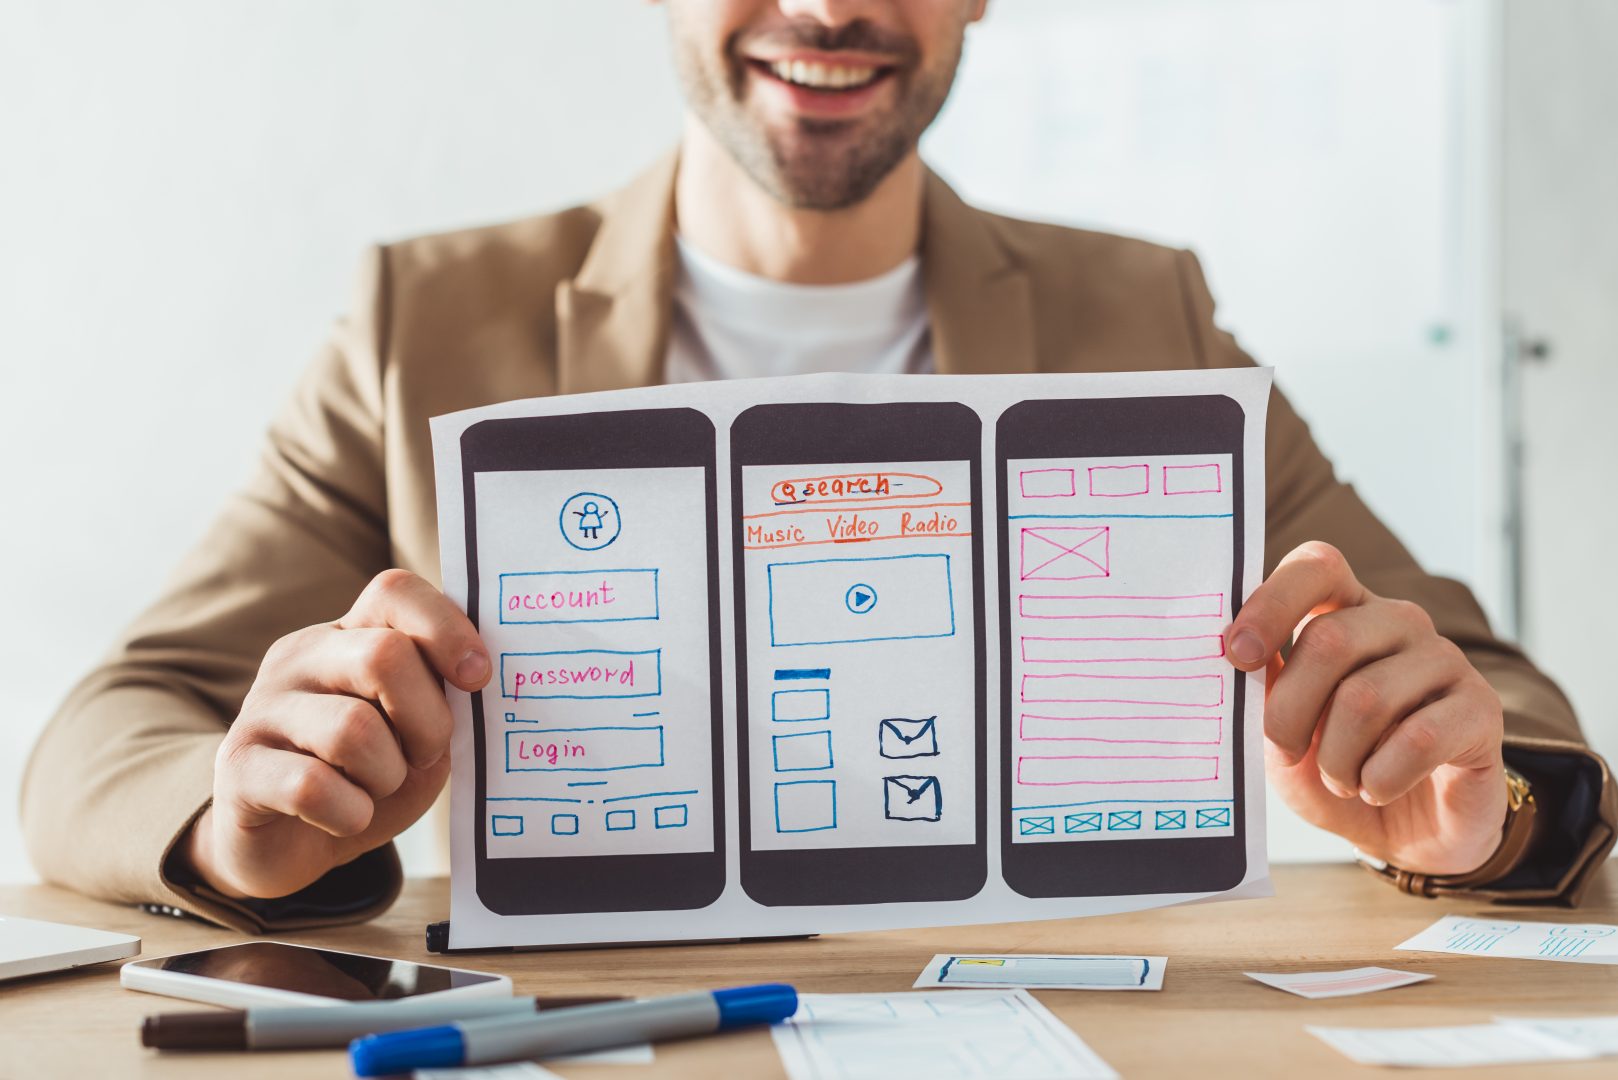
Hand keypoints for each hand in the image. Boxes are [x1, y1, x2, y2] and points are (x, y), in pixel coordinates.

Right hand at [180, 570, 489, 898]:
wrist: (287, 844)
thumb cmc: (367, 780)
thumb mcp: (418, 735)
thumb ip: (445, 701)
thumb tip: (478, 679)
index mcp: (348, 635)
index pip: (395, 592)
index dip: (447, 629)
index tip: (478, 678)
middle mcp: (301, 658)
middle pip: (384, 656)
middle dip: (428, 720)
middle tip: (426, 755)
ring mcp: (262, 709)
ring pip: (353, 729)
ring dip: (388, 775)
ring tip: (378, 789)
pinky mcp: (236, 767)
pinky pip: (312, 786)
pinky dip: (350, 812)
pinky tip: (346, 817)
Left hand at [1226, 542, 1506, 874]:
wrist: (1409, 834)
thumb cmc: (1337, 774)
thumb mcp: (1284, 737)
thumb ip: (1263, 691)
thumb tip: (1233, 653)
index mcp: (1346, 612)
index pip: (1316, 568)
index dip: (1271, 603)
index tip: (1237, 655)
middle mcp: (1398, 622)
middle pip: (1329, 639)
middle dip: (1289, 711)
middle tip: (1287, 753)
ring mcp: (1445, 661)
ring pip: (1366, 696)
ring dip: (1336, 757)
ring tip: (1341, 780)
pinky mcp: (1481, 710)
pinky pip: (1419, 739)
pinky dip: (1380, 778)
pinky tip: (1376, 789)